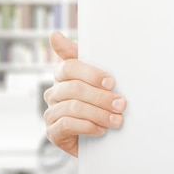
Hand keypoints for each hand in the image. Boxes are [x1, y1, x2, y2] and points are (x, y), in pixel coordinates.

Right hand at [43, 32, 125, 156]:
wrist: (101, 136)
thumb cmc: (100, 102)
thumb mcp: (99, 79)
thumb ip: (85, 57)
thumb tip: (54, 36)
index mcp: (63, 75)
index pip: (70, 67)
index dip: (91, 74)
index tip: (111, 82)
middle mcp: (54, 92)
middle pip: (75, 89)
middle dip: (102, 97)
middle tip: (121, 104)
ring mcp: (51, 112)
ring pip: (73, 107)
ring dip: (99, 114)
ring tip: (117, 120)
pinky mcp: (53, 132)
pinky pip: (66, 125)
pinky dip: (88, 127)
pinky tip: (101, 129)